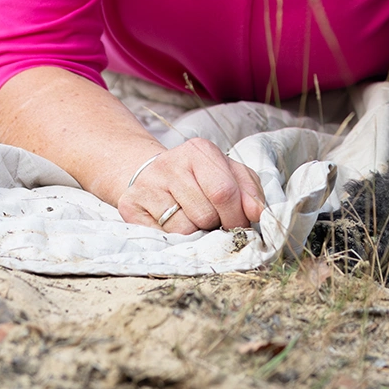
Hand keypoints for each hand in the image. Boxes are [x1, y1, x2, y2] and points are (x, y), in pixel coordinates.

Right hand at [116, 139, 265, 234]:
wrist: (150, 175)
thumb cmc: (197, 178)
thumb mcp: (228, 173)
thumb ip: (249, 190)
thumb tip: (258, 212)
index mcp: (200, 150)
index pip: (225, 192)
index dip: (237, 216)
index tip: (240, 224)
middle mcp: (171, 163)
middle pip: (206, 213)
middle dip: (218, 226)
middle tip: (216, 222)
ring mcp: (148, 184)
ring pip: (186, 229)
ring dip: (196, 232)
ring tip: (191, 217)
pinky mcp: (130, 206)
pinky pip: (164, 237)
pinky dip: (174, 238)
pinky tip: (172, 222)